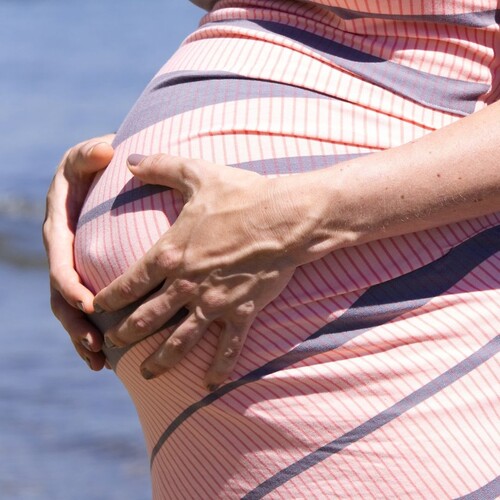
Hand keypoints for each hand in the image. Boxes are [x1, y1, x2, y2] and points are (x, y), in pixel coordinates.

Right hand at [43, 134, 114, 369]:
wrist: (100, 175)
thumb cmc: (95, 166)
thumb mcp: (88, 155)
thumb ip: (90, 155)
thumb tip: (106, 150)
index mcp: (60, 228)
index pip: (61, 262)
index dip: (72, 285)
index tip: (91, 305)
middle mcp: (62, 252)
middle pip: (62, 295)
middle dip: (76, 322)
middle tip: (96, 346)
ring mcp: (72, 266)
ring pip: (71, 309)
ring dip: (82, 336)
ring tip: (99, 362)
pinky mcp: (85, 274)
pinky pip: (84, 308)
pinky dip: (91, 332)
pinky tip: (105, 359)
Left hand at [93, 154, 311, 388]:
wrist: (285, 218)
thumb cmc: (242, 195)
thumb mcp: (197, 174)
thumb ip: (160, 166)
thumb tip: (131, 157)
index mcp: (170, 254)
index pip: (127, 283)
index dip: (107, 298)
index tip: (96, 307)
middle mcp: (185, 285)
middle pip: (146, 318)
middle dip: (125, 333)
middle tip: (113, 343)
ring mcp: (213, 303)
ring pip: (179, 340)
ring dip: (160, 359)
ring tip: (146, 374)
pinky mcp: (241, 312)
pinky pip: (228, 347)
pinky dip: (218, 368)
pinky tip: (208, 385)